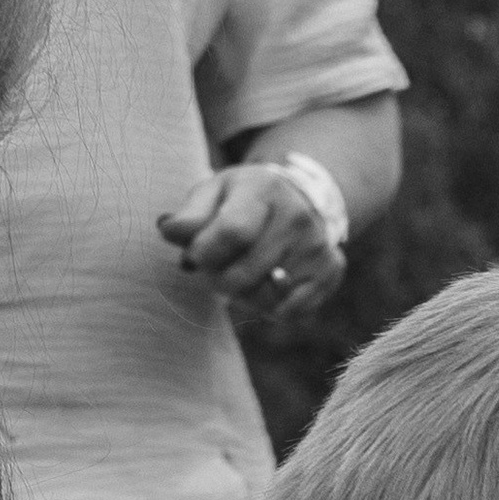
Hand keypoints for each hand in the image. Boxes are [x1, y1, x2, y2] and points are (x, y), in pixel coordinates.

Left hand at [157, 162, 345, 322]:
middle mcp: (297, 216)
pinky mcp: (330, 271)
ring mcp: (317, 246)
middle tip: (219, 266)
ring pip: (263, 299)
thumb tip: (168, 230)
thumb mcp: (213, 193)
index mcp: (263, 188)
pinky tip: (266, 284)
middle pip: (242, 276)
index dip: (204, 254)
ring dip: (242, 295)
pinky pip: (288, 311)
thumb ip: (188, 214)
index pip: (232, 233)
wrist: (300, 198)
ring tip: (243, 273)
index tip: (196, 255)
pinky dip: (269, 307)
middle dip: (218, 279)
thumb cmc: (242, 200)